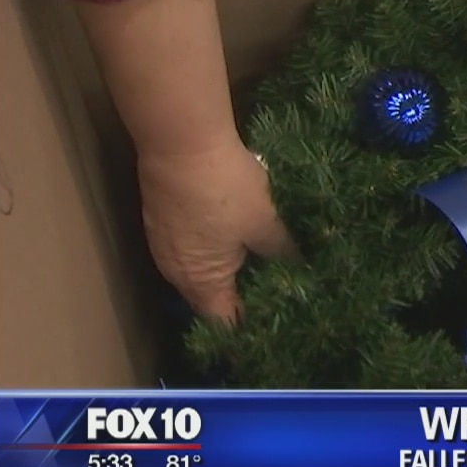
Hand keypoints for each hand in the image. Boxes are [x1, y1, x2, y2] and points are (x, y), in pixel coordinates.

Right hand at [137, 140, 296, 323]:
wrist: (181, 140)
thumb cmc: (226, 187)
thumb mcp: (266, 223)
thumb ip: (284, 252)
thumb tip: (304, 270)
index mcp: (200, 283)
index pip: (225, 323)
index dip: (252, 326)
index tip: (279, 321)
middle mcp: (175, 273)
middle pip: (210, 300)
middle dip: (243, 300)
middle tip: (280, 294)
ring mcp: (164, 247)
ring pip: (200, 272)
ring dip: (228, 273)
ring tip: (264, 267)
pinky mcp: (162, 221)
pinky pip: (190, 249)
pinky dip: (213, 251)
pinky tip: (237, 238)